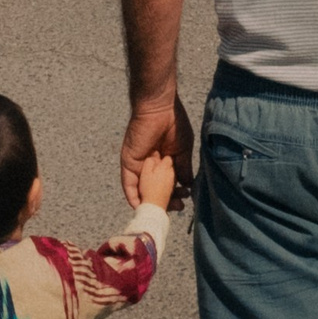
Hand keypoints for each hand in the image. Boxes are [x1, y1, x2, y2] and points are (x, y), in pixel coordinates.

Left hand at [121, 94, 194, 210]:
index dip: (176, 194)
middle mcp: (150, 165)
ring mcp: (138, 165)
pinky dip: (133, 197)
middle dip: (165, 201)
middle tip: (178, 207)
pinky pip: (128, 184)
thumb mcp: (183, 151)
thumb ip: (183, 169)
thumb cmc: (174, 124)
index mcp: (163, 161)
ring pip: (142, 190)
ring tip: (163, 210)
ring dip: (151, 202)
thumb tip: (188, 186)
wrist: (160, 108)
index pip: (167, 183)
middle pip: (155, 189)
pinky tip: (141, 207)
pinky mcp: (128, 163)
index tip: (185, 200)